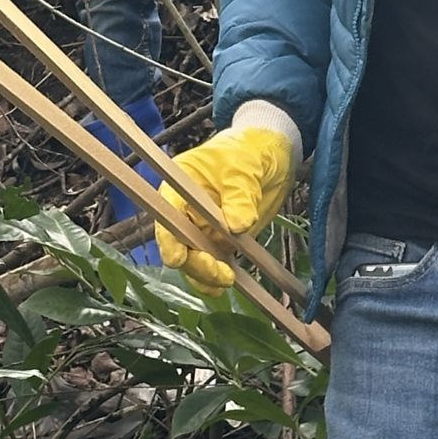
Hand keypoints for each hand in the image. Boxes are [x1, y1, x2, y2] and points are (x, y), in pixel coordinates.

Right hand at [156, 128, 296, 290]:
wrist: (270, 157)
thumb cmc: (248, 152)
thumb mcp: (243, 166)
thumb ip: (239, 194)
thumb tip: (238, 226)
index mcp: (178, 185)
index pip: (167, 213)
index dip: (168, 237)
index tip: (178, 257)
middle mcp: (185, 210)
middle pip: (178, 244)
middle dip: (195, 262)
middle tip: (221, 273)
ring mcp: (202, 228)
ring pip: (193, 260)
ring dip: (205, 275)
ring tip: (226, 280)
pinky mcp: (220, 241)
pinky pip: (212, 265)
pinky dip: (215, 279)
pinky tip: (223, 287)